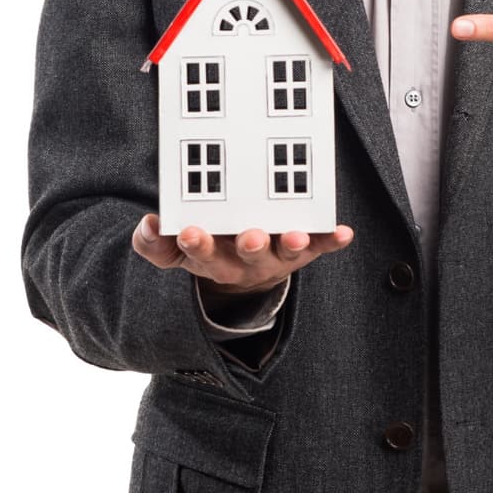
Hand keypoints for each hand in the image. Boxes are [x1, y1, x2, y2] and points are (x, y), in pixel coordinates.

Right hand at [132, 216, 354, 298]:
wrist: (241, 267)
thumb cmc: (207, 246)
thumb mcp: (174, 248)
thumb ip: (155, 242)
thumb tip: (148, 225)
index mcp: (212, 258)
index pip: (201, 252)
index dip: (196, 244)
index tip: (189, 232)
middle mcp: (246, 261)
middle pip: (247, 257)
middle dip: (249, 246)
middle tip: (249, 237)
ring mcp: (276, 257)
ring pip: (284, 254)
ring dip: (291, 245)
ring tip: (296, 236)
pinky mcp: (302, 250)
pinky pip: (319, 246)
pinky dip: (331, 241)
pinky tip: (344, 233)